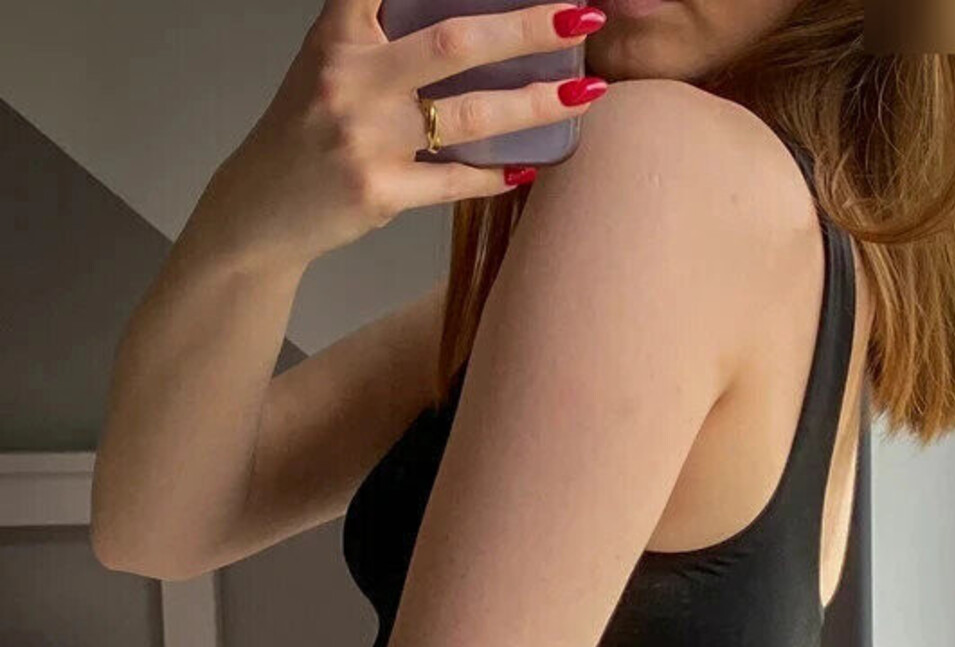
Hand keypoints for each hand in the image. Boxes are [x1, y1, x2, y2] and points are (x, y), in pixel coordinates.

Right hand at [199, 0, 606, 269]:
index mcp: (339, 36)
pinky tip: (531, 166)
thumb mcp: (330, 63)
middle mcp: (350, 79)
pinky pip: (453, 181)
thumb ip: (381, 32)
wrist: (260, 209)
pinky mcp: (377, 194)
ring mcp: (364, 140)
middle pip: (453, 43)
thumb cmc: (307, 130)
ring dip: (533, 105)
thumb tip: (476, 27)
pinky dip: (495, 175)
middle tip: (581, 16)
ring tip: (584, 95)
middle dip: (526, 28)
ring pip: (467, 117)